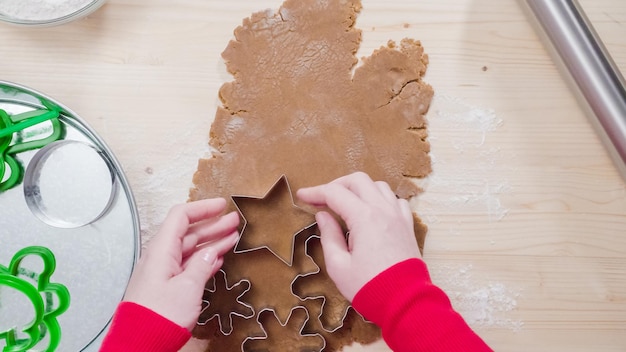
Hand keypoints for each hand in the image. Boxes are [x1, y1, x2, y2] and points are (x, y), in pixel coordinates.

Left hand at [123, 198, 239, 329]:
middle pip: (188, 233)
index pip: (181, 217)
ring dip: (211, 243)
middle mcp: (161, 257)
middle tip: (234, 221)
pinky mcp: (166, 287)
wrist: (140, 344)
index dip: (202, 208)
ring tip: (232, 238)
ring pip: (190, 250)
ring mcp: (163, 272)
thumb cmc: (160, 316)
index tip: (222, 205)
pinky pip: (187, 266)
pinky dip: (203, 261)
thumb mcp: (188, 288)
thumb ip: (201, 266)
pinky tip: (216, 260)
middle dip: (212, 225)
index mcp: (162, 250)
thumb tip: (211, 252)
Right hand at [297, 172, 420, 301]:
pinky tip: (372, 212)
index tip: (302, 196)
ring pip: (378, 186)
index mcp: (364, 217)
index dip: (315, 192)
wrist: (405, 303)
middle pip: (358, 180)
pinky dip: (380, 199)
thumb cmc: (369, 287)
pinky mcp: (407, 226)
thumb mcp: (338, 265)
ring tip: (346, 203)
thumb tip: (323, 216)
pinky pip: (395, 200)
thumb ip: (329, 236)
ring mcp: (398, 216)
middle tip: (322, 198)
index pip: (335, 193)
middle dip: (337, 185)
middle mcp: (383, 210)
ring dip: (360, 189)